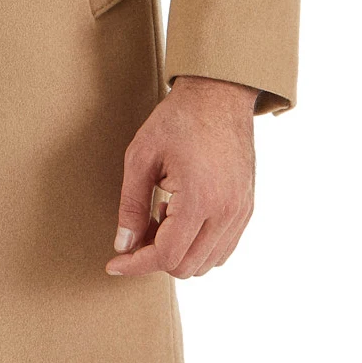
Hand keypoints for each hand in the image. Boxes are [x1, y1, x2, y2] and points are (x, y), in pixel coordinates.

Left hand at [106, 75, 257, 279]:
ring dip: (178, 252)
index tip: (114, 263)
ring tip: (159, 217)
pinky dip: (198, 245)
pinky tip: (180, 216)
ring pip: (207, 264)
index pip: (167, 256)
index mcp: (200, 199)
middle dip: (155, 257)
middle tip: (136, 230)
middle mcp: (227, 213)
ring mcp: (241, 213)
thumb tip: (124, 246)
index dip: (137, 264)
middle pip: (187, 267)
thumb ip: (131, 206)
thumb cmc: (177, 120)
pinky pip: (222, 249)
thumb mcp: (141, 157)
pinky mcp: (247, 209)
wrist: (218, 95)